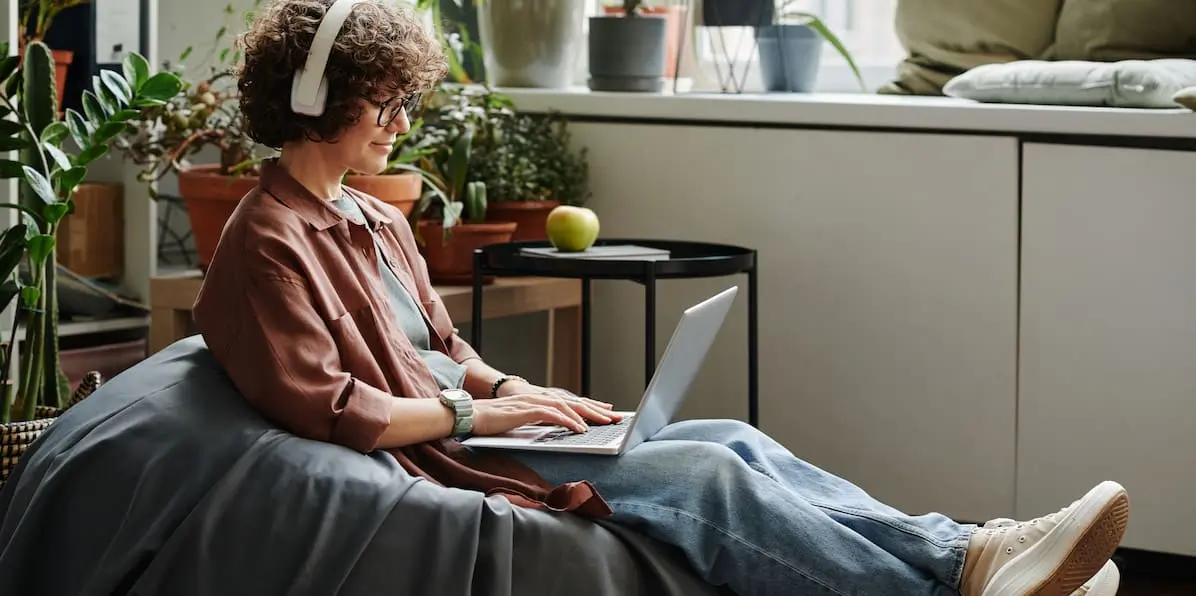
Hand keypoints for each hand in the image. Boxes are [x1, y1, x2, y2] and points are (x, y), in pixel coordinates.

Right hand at [472, 384, 621, 435]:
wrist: (465, 414)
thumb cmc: (487, 421)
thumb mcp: (516, 422)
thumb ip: (531, 423)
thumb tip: (546, 431)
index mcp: (536, 399)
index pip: (568, 402)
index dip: (588, 407)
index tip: (606, 413)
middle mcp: (536, 397)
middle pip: (572, 403)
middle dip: (596, 410)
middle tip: (615, 417)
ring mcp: (530, 402)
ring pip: (566, 407)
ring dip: (587, 415)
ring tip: (603, 423)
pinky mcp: (524, 410)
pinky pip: (551, 415)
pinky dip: (568, 422)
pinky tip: (579, 429)